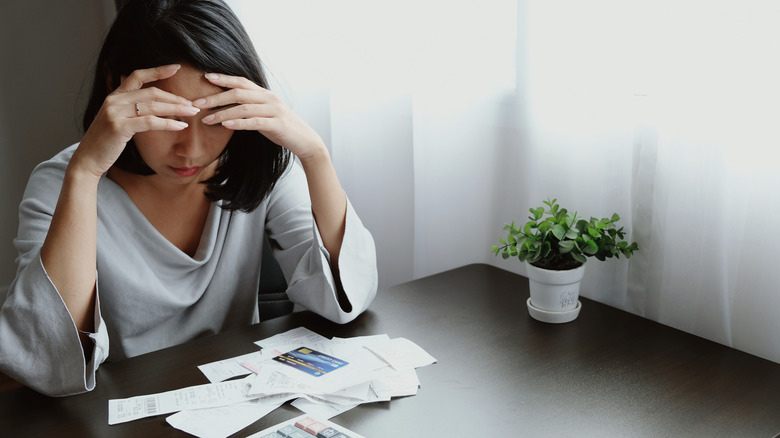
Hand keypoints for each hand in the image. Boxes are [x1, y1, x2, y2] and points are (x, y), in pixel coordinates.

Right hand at [73, 64, 198, 177]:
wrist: (88, 159)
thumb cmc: (106, 142)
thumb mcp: (118, 120)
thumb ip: (130, 110)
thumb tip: (152, 105)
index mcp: (114, 96)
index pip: (137, 76)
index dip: (157, 70)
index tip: (175, 68)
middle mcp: (114, 100)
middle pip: (151, 92)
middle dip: (175, 98)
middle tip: (192, 104)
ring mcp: (115, 112)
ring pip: (153, 106)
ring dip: (176, 109)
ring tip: (192, 112)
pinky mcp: (120, 127)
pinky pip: (150, 122)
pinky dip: (168, 123)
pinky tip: (181, 126)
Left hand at [194, 73, 325, 160]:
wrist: (305, 140)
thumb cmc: (282, 128)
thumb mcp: (265, 113)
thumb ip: (250, 107)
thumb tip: (229, 106)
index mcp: (265, 94)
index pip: (241, 81)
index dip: (224, 78)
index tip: (206, 77)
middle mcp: (269, 98)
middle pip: (238, 93)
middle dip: (216, 97)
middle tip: (197, 103)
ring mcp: (274, 111)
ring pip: (243, 108)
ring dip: (222, 113)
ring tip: (207, 119)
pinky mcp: (277, 125)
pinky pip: (255, 122)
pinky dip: (239, 123)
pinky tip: (225, 125)